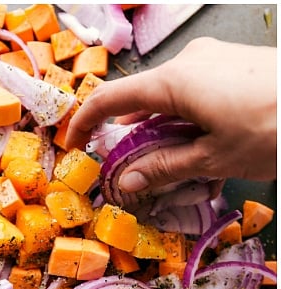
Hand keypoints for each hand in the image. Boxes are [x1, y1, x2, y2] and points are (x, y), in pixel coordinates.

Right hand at [64, 37, 276, 192]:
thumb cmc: (276, 128)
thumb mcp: (215, 158)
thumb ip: (164, 167)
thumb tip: (128, 182)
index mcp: (174, 80)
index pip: (109, 98)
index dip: (84, 123)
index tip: (73, 146)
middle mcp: (189, 61)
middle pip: (141, 100)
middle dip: (130, 137)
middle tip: (129, 171)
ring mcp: (213, 59)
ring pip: (169, 97)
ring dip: (162, 132)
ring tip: (172, 169)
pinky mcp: (233, 65)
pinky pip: (194, 91)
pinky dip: (186, 120)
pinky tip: (201, 149)